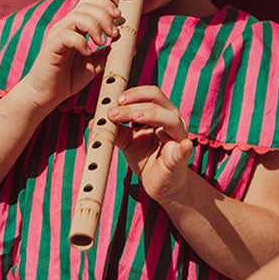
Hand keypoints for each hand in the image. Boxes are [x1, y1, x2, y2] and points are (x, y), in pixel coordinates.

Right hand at [23, 0, 122, 110]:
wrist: (47, 95)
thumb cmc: (67, 79)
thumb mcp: (94, 65)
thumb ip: (108, 54)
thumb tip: (130, 47)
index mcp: (76, 28)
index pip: (89, 4)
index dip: (105, 5)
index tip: (119, 17)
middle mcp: (65, 27)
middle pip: (85, 6)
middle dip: (104, 15)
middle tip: (113, 33)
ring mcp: (57, 35)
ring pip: (76, 16)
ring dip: (94, 27)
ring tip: (101, 43)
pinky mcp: (51, 47)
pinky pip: (66, 35)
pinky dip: (80, 42)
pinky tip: (86, 53)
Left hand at [108, 86, 193, 200]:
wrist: (159, 185)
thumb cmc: (146, 159)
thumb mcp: (127, 142)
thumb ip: (115, 131)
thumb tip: (94, 122)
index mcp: (160, 114)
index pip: (149, 95)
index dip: (133, 94)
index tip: (114, 101)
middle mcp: (172, 121)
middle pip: (157, 102)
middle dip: (134, 103)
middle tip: (114, 111)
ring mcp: (179, 137)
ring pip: (169, 118)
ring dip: (151, 114)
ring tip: (135, 117)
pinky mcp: (182, 157)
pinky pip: (184, 150)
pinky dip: (184, 147)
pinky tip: (184, 145)